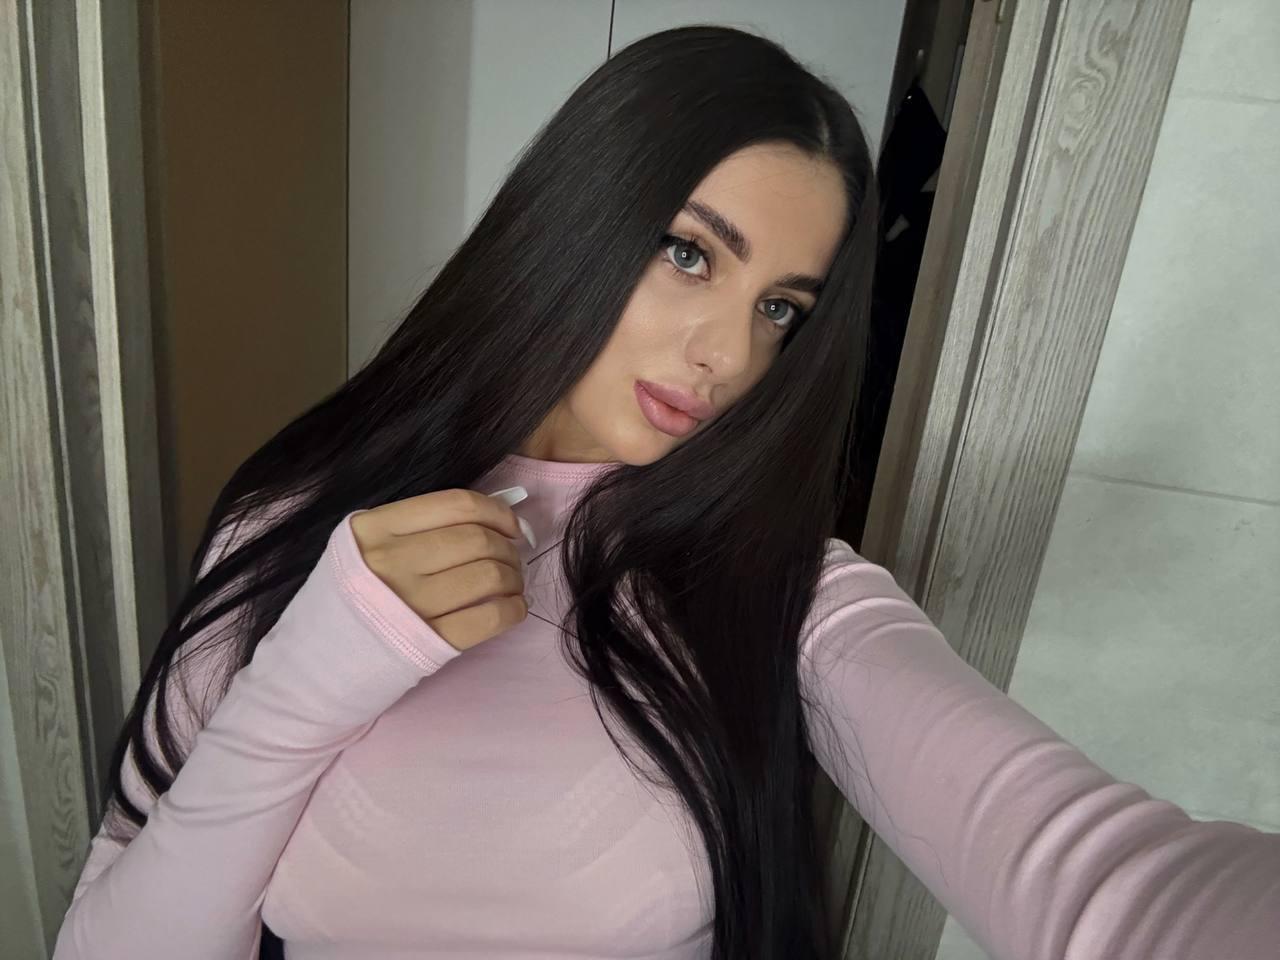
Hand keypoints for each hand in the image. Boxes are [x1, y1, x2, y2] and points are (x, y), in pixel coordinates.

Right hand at [348, 487, 531, 650]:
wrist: (315, 664)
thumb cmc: (351, 600)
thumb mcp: (367, 547)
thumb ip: (419, 528)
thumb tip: (497, 520)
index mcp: (375, 528)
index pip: (456, 504)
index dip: (497, 512)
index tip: (511, 526)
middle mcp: (390, 560)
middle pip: (477, 540)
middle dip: (507, 549)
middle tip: (513, 560)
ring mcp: (408, 603)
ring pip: (488, 575)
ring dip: (513, 578)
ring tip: (512, 585)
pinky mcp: (427, 643)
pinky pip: (489, 618)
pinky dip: (514, 610)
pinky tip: (515, 608)